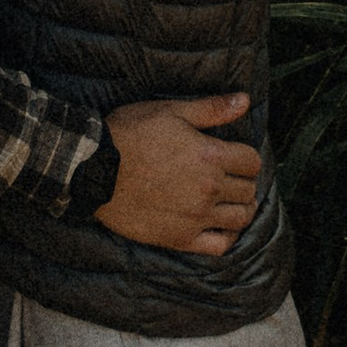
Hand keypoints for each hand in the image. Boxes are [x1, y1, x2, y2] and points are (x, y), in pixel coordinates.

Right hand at [99, 95, 260, 256]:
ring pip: (239, 219)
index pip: (251, 161)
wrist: (95, 168)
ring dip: (241, 208)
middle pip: (248, 190)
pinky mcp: (180, 238)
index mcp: (210, 156)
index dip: (247, 157)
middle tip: (231, 176)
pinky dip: (227, 236)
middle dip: (244, 181)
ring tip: (230, 200)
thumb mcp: (171, 111)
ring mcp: (195, 217)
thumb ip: (212, 109)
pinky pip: (219, 246)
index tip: (236, 156)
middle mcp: (208, 189)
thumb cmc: (131, 133)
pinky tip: (220, 225)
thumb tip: (245, 100)